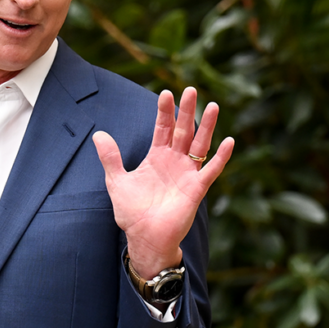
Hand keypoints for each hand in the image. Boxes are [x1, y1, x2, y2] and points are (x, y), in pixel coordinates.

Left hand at [93, 87, 233, 278]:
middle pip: (183, 131)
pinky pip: (211, 170)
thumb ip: (111, 158)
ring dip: (207, 127)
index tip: (166, 92)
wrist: (144, 238)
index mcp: (157, 157)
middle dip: (187, 111)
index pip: (163, 128)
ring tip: (212, 106)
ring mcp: (187, 174)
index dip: (165, 111)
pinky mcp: (196, 189)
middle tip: (191, 89)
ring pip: (200, 145)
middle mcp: (174, 162)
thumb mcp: (117, 181)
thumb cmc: (132, 212)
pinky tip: (229, 141)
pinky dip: (221, 157)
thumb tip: (98, 134)